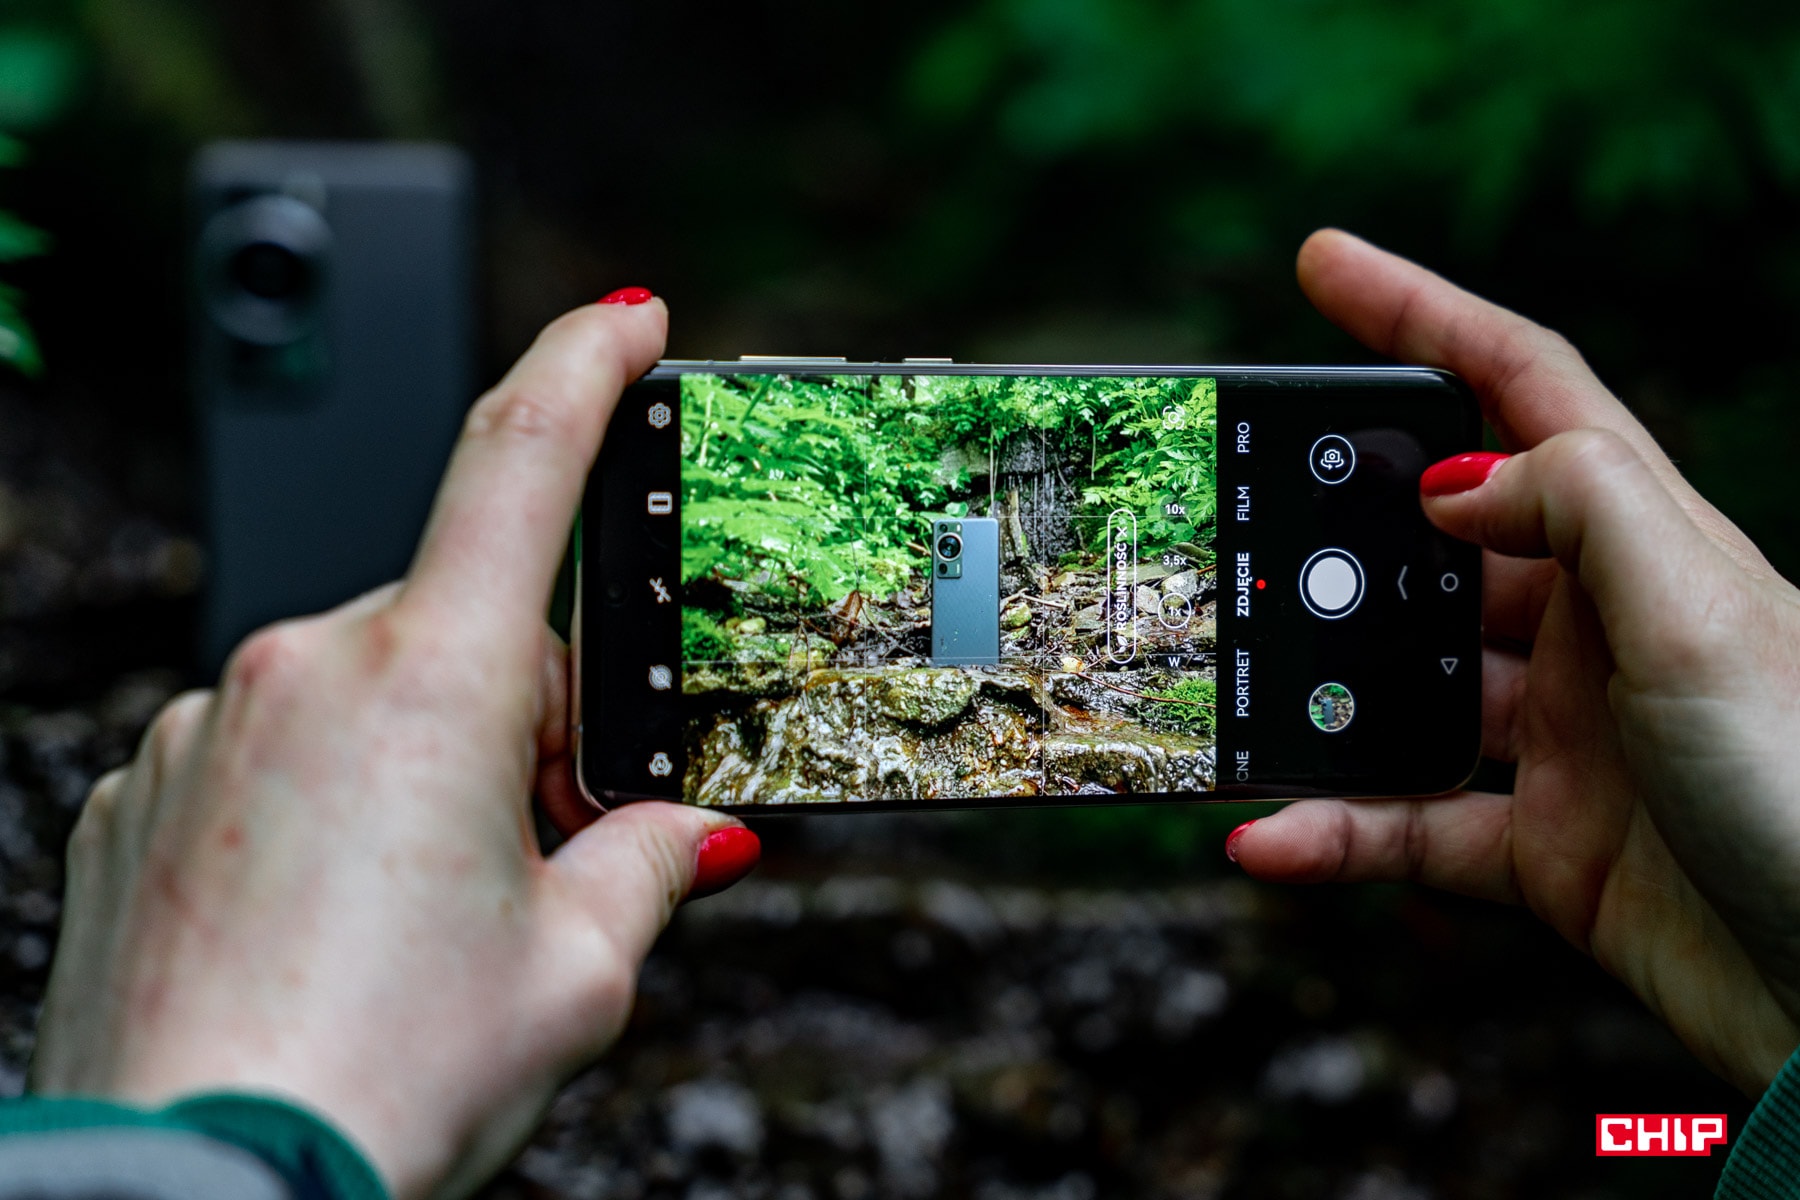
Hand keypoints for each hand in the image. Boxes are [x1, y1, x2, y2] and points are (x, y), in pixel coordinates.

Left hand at [28, 296, 759, 1198]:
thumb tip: (690, 832)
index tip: (626, 319)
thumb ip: (644, 865)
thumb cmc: (385, 1084)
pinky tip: (336, 926)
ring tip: (426, 920)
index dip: (585, 363)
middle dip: (523, 710)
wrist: (198, 1197)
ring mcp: (206, 728)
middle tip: (545, 841)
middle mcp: (304, 671)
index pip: (520, 456)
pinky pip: (268, 754)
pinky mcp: (146, 793)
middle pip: (462, 630)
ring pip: (363, 698)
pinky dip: (326, 808)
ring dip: (422, 768)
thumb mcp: (575, 974)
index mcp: (432, 684)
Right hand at [1231, 230, 1799, 1094]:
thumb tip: (1446, 477)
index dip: (1422, 312)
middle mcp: (1595, 625)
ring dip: (1317, 693)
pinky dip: (1335, 830)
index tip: (1323, 263)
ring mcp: (1565, 735)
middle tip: (1239, 510)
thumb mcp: (1702, 615)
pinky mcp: (1541, 843)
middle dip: (1336, 524)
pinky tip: (1270, 834)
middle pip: (1438, 537)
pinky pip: (1409, 822)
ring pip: (1404, 685)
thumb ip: (1577, 509)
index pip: (1519, 389)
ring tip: (1235, 685)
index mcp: (1643, 542)